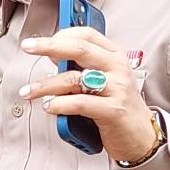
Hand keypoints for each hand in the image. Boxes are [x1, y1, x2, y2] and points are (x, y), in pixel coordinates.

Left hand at [19, 27, 157, 163]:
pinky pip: (80, 103)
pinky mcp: (113, 110)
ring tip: (29, 92)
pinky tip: (49, 106)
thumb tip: (53, 55)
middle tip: (28, 47)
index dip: (61, 34)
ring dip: (45, 85)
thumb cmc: (117, 105)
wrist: (141, 134)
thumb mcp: (103, 79)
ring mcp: (117, 88)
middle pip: (79, 49)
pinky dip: (60, 104)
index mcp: (114, 55)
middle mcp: (117, 67)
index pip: (86, 35)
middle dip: (49, 46)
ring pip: (74, 79)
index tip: (39, 41)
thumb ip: (82, 66)